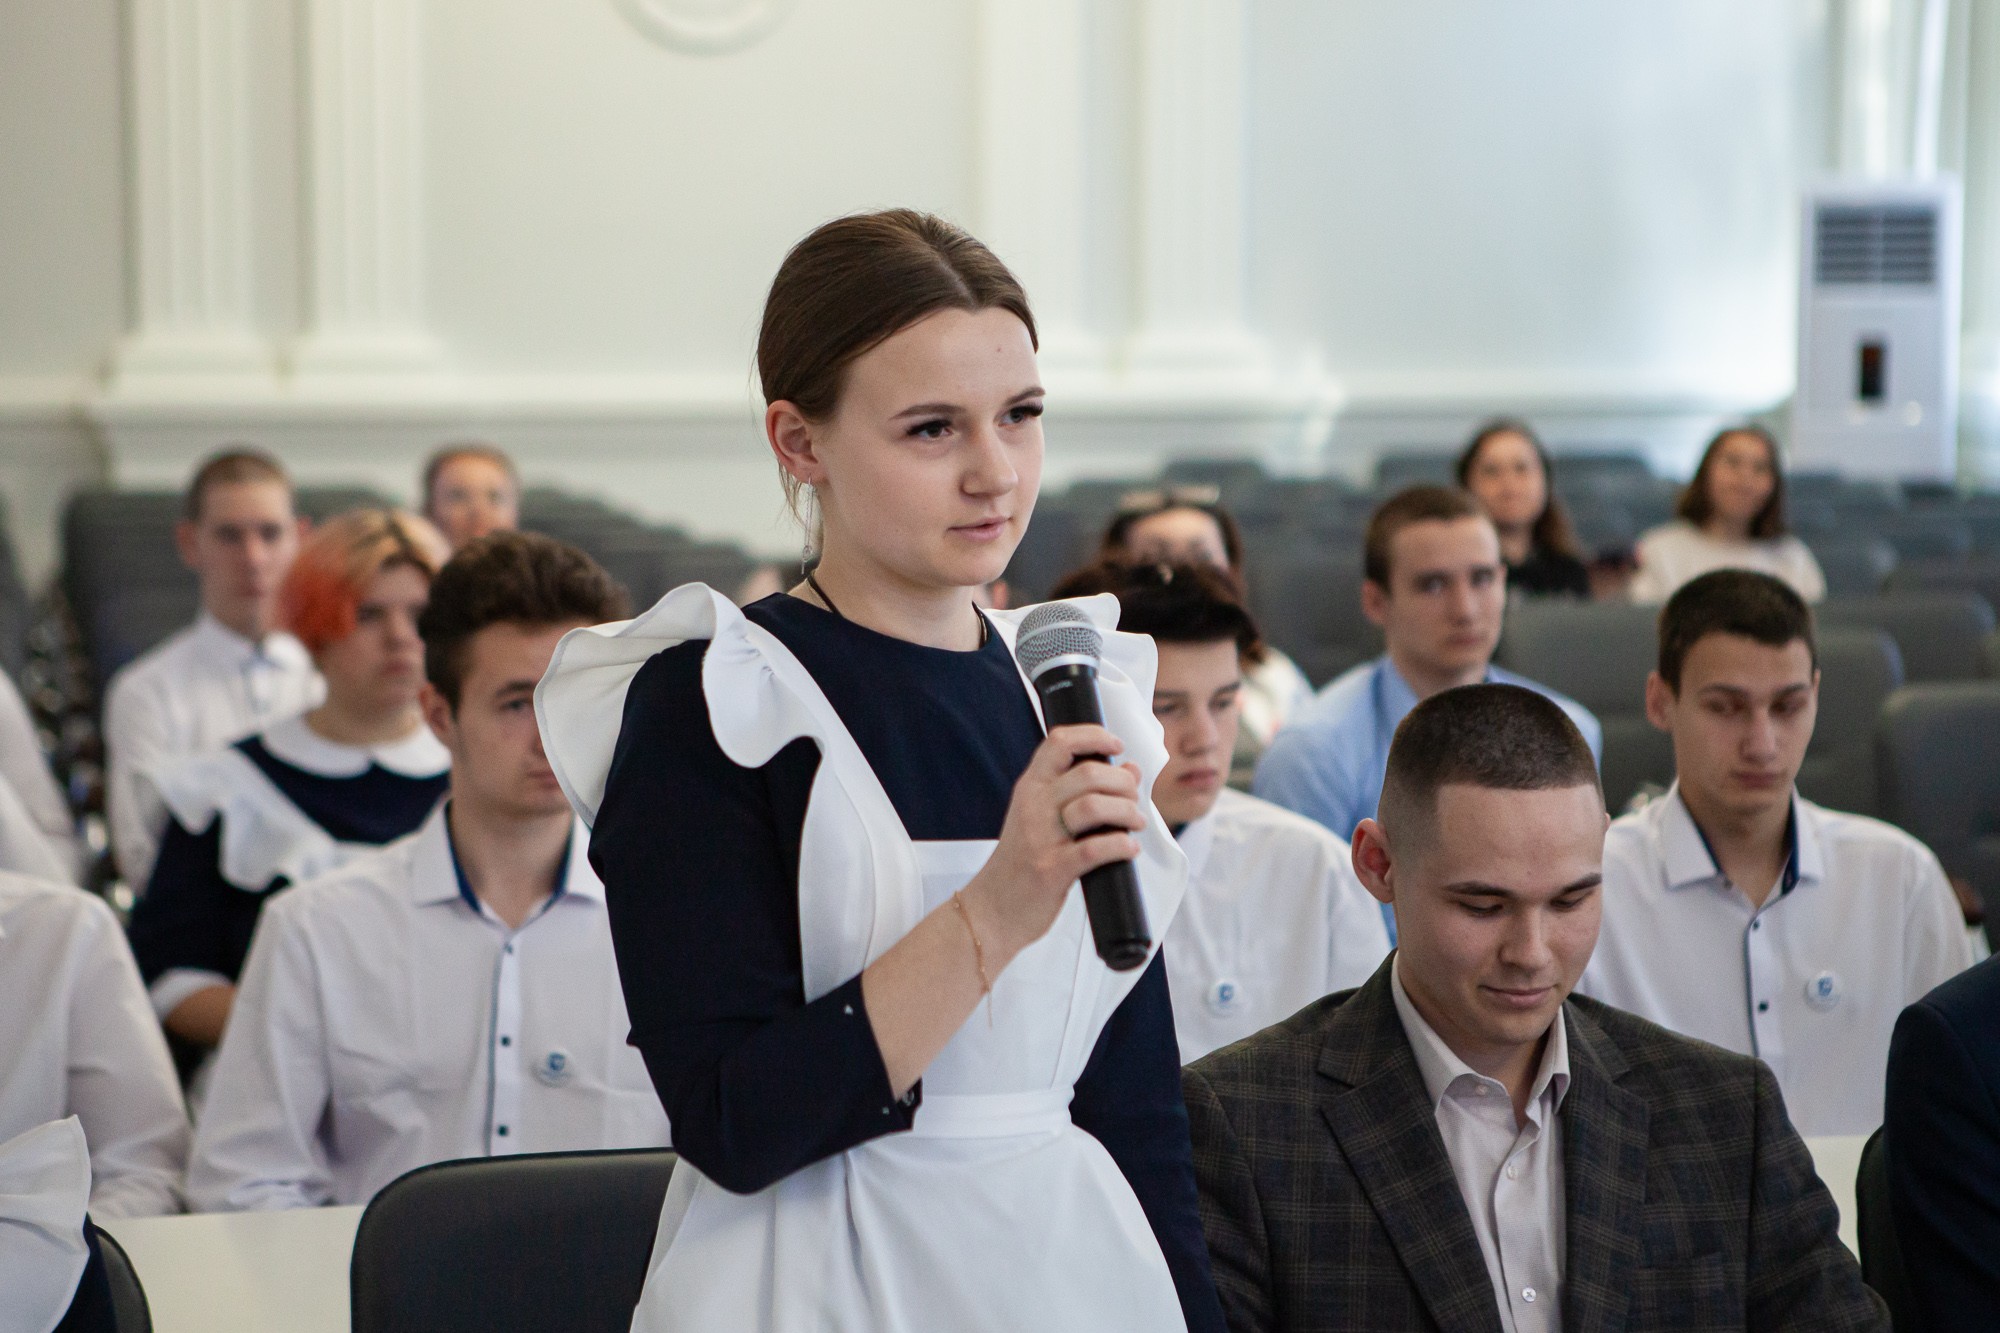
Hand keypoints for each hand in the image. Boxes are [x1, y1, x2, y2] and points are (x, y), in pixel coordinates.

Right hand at [963, 725, 1143, 964]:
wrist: (991, 910)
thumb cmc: (1022, 862)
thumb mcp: (1040, 818)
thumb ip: (1078, 792)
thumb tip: (1130, 769)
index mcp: (1030, 788)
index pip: (1060, 742)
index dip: (1094, 736)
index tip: (1117, 746)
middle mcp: (1033, 806)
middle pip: (1088, 773)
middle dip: (1123, 783)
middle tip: (1133, 799)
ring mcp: (1040, 838)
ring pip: (1093, 806)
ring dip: (1126, 812)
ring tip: (1135, 823)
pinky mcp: (1051, 870)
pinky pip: (1094, 849)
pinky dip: (1121, 846)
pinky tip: (1129, 848)